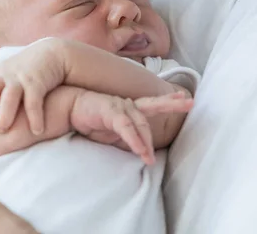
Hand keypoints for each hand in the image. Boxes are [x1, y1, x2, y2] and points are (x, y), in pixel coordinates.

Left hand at [0, 38, 65, 134]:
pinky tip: (37, 131)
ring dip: (4, 115)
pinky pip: (32, 103)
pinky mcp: (37, 83)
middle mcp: (5, 76)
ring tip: (3, 130)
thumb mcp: (9, 72)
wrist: (55, 53)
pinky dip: (34, 118)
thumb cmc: (30, 68)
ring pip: (7, 98)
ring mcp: (20, 79)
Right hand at [70, 91, 192, 163]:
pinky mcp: (108, 110)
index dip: (169, 100)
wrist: (67, 111)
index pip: (152, 104)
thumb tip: (142, 151)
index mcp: (129, 109)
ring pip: (139, 122)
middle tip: (190, 103)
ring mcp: (118, 106)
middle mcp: (126, 104)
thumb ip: (128, 138)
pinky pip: (125, 127)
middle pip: (152, 105)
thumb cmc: (90, 121)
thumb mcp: (112, 133)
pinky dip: (134, 140)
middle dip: (171, 105)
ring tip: (149, 159)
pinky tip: (140, 151)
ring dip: (147, 142)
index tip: (185, 98)